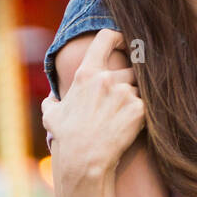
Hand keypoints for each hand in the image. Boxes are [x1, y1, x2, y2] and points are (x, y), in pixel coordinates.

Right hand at [41, 30, 143, 178]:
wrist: (84, 161)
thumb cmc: (68, 138)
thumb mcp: (52, 116)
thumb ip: (53, 101)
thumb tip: (51, 98)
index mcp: (87, 74)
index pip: (106, 38)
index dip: (118, 36)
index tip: (124, 40)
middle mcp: (107, 79)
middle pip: (130, 69)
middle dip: (128, 83)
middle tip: (120, 101)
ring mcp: (124, 93)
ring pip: (138, 89)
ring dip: (133, 100)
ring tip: (120, 119)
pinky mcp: (138, 108)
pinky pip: (145, 105)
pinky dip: (141, 114)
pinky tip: (129, 127)